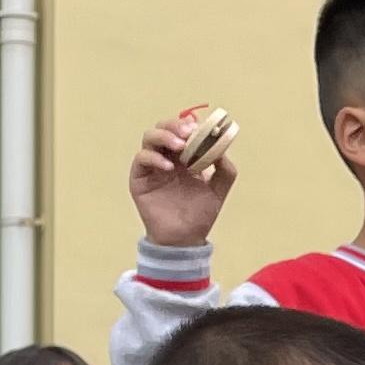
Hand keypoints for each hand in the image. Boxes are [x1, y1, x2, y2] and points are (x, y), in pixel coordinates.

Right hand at [127, 112, 236, 248]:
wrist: (185, 239)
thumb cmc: (200, 214)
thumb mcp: (219, 190)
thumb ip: (224, 169)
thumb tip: (221, 149)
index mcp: (185, 156)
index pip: (182, 130)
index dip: (189, 125)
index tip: (200, 126)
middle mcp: (167, 157)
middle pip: (164, 128)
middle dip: (175, 126)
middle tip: (189, 132)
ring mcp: (152, 166)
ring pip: (150, 137)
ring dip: (164, 136)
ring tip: (180, 146)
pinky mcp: (139, 178)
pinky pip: (141, 159)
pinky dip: (154, 158)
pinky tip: (169, 168)